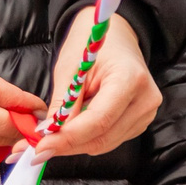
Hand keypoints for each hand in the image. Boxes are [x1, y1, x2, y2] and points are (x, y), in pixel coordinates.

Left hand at [31, 7, 160, 157]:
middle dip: (68, 145)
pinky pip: (110, 139)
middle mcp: (145, 99)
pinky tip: (73, 128)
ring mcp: (146, 113)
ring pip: (105, 143)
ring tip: (53, 135)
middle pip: (102, 137)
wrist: (115, 37)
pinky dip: (87, 138)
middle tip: (39, 148)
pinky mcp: (140, 122)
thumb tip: (48, 135)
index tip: (42, 147)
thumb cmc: (92, 44)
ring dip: (76, 143)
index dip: (68, 138)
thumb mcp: (70, 67)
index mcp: (130, 78)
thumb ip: (62, 104)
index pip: (99, 120)